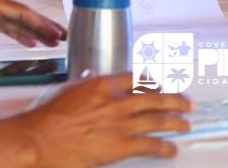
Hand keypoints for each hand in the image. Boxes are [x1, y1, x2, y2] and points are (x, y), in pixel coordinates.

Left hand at [0, 0, 64, 46]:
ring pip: (15, 23)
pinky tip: (26, 42)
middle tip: (62, 37)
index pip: (20, 13)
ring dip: (32, 32)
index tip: (55, 32)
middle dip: (43, 27)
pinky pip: (4, 27)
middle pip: (22, 17)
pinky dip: (16, 34)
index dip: (39, 23)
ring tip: (50, 42)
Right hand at [19, 74, 190, 164]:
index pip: (137, 78)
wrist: (41, 139)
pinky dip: (163, 146)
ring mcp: (120, 123)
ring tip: (186, 123)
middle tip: (187, 102)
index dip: (153, 82)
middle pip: (154, 97)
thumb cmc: (48, 116)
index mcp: (104, 83)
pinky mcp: (119, 146)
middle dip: (174, 100)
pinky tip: (171, 148)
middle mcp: (117, 101)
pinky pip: (148, 145)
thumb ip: (86, 85)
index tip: (162, 84)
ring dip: (175, 121)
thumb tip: (91, 81)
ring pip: (156, 119)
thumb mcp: (69, 90)